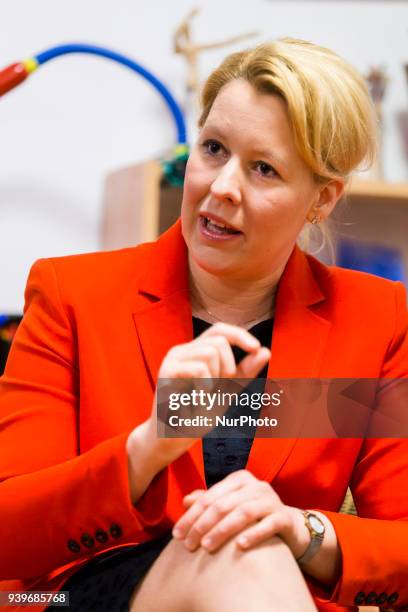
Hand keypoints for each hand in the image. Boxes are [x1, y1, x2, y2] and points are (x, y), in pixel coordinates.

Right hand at [141, 323, 270, 466]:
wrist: (174, 437)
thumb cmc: (197, 414)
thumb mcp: (228, 390)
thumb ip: (245, 371)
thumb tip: (266, 351)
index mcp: (196, 352)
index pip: (220, 330)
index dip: (240, 335)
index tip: (257, 348)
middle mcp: (183, 350)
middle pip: (219, 340)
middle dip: (228, 366)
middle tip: (216, 390)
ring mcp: (173, 359)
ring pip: (210, 351)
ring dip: (215, 379)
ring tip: (203, 397)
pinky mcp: (166, 371)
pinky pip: (199, 368)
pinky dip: (205, 388)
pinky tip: (197, 402)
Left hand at [172, 470, 309, 557]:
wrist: (288, 524)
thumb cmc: (252, 515)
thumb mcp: (230, 505)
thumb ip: (209, 501)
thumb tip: (185, 501)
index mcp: (239, 479)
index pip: (210, 497)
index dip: (191, 515)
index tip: (177, 535)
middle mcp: (255, 485)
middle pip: (223, 504)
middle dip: (203, 525)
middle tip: (189, 545)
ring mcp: (271, 500)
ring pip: (243, 513)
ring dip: (223, 530)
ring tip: (207, 547)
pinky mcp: (284, 517)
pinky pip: (268, 525)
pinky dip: (253, 534)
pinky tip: (239, 546)